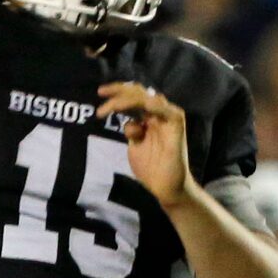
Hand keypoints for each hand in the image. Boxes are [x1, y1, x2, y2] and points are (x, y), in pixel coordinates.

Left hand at [96, 82, 190, 209]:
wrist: (165, 187)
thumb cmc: (151, 169)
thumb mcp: (135, 147)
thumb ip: (132, 132)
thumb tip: (129, 123)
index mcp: (147, 117)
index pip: (132, 97)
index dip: (117, 92)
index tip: (100, 93)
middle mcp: (158, 113)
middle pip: (139, 93)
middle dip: (118, 90)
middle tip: (101, 92)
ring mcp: (168, 117)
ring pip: (148, 98)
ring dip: (128, 99)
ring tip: (112, 106)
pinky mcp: (177, 125)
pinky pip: (166, 110)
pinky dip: (155, 106)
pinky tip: (143, 106)